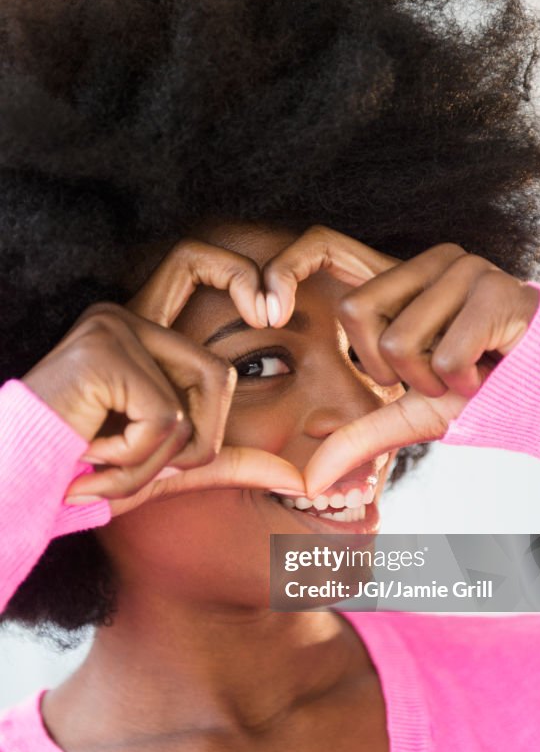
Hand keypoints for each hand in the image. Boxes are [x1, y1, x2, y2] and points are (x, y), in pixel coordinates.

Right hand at [21, 238, 304, 514]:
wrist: (17, 489)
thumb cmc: (83, 473)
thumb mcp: (167, 465)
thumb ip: (227, 461)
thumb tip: (299, 477)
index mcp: (139, 330)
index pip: (194, 263)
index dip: (238, 272)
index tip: (277, 313)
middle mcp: (124, 316)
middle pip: (219, 370)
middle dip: (200, 441)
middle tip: (149, 466)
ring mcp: (112, 328)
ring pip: (195, 401)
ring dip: (161, 458)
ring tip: (107, 463)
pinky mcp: (104, 352)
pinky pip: (165, 418)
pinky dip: (138, 458)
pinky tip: (91, 456)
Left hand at [261, 225, 539, 494]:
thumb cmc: (481, 396)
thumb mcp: (409, 416)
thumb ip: (358, 436)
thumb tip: (308, 481)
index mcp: (404, 279)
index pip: (328, 263)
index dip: (310, 299)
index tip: (298, 331)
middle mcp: (431, 261)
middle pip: (358, 317)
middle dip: (393, 371)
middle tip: (435, 374)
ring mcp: (466, 267)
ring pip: (399, 341)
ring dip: (433, 381)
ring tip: (468, 371)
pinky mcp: (496, 288)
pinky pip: (443, 354)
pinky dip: (464, 382)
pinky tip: (490, 369)